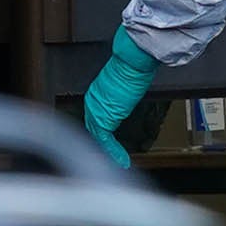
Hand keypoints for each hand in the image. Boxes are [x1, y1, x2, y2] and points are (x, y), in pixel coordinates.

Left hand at [81, 29, 158, 166]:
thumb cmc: (132, 68)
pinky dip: (113, 152)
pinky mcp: (102, 117)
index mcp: (96, 93)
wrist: (131, 62)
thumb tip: (132, 92)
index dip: (102, 133)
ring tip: (119, 162)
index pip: (96, 118)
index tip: (110, 145)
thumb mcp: (127, 84)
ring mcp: (95, 110)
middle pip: (94, 129)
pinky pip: (104, 140)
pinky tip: (122, 160)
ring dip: (108, 151)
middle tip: (114, 158)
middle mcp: (92, 102)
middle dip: (103, 146)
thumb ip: (124, 93)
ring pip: (97, 137)